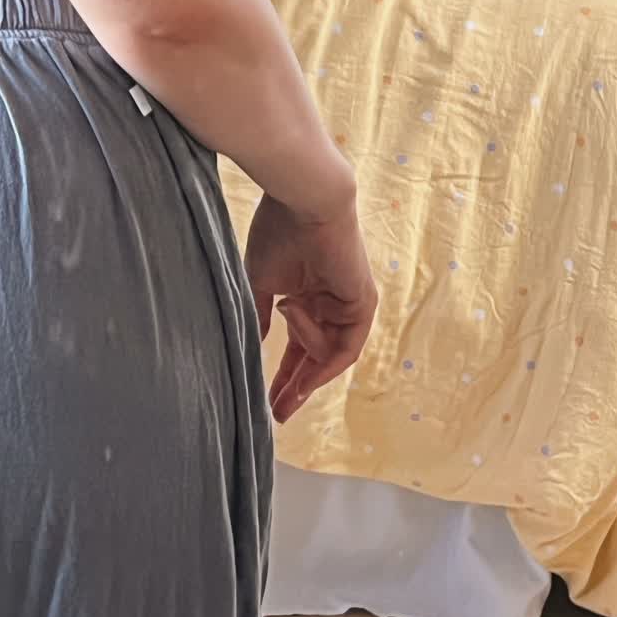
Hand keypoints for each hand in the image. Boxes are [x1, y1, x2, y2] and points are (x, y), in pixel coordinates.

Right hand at [243, 193, 377, 423]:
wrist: (303, 201)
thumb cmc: (279, 232)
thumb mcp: (262, 282)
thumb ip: (261, 316)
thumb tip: (254, 346)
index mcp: (308, 295)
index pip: (298, 345)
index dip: (284, 374)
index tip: (267, 400)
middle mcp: (332, 303)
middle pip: (317, 357)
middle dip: (297, 387)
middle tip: (278, 415)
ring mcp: (350, 304)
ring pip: (327, 352)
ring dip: (304, 359)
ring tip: (286, 336)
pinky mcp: (363, 303)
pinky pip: (343, 344)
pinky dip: (322, 352)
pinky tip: (303, 356)